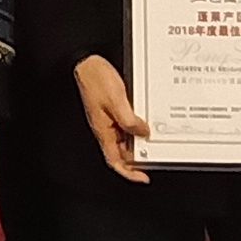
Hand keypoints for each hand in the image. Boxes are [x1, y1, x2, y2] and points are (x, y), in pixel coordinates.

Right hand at [72, 55, 148, 185]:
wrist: (87, 62)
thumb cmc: (95, 78)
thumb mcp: (116, 100)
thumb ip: (130, 119)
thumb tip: (143, 132)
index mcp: (103, 130)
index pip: (115, 161)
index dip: (128, 173)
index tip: (142, 177)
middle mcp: (106, 128)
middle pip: (122, 152)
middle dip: (137, 158)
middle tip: (153, 158)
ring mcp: (109, 119)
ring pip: (125, 138)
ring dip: (139, 141)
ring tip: (152, 140)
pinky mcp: (112, 110)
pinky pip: (126, 125)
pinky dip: (137, 127)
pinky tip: (145, 122)